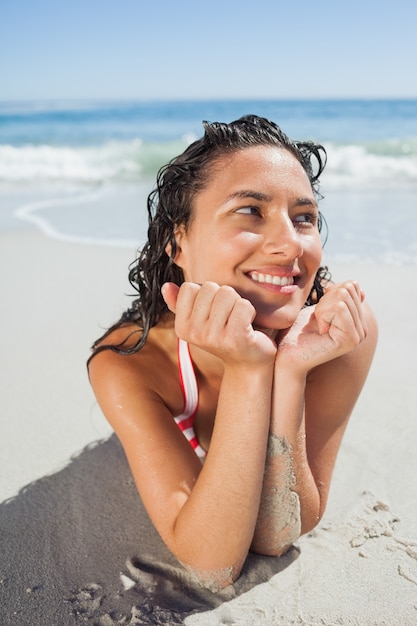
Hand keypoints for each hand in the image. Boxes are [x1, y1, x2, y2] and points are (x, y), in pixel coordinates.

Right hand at [162, 281, 276, 366]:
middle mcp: (194, 333)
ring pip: (227, 293)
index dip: (206, 294)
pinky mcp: (235, 338)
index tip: (213, 312)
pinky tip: (247, 325)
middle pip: (210, 287)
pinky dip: (250, 311)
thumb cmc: (225, 335)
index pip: (189, 287)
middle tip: (228, 317)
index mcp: (182, 327)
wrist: (247, 363)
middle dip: (224, 297)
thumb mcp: (200, 319)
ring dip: (238, 303)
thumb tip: (166, 286)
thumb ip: (181, 302)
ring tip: (237, 320)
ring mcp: (213, 337)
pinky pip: (243, 304)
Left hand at [276, 281, 367, 371]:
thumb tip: (361, 291)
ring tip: (318, 326)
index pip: (352, 286)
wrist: (288, 355)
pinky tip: (320, 330)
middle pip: (347, 289)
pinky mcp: (350, 340)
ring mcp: (359, 335)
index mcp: (358, 320)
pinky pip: (339, 308)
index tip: (320, 312)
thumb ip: (341, 300)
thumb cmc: (299, 333)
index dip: (329, 293)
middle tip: (317, 320)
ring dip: (322, 308)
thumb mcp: (322, 310)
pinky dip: (322, 314)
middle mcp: (363, 329)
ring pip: (342, 297)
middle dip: (325, 300)